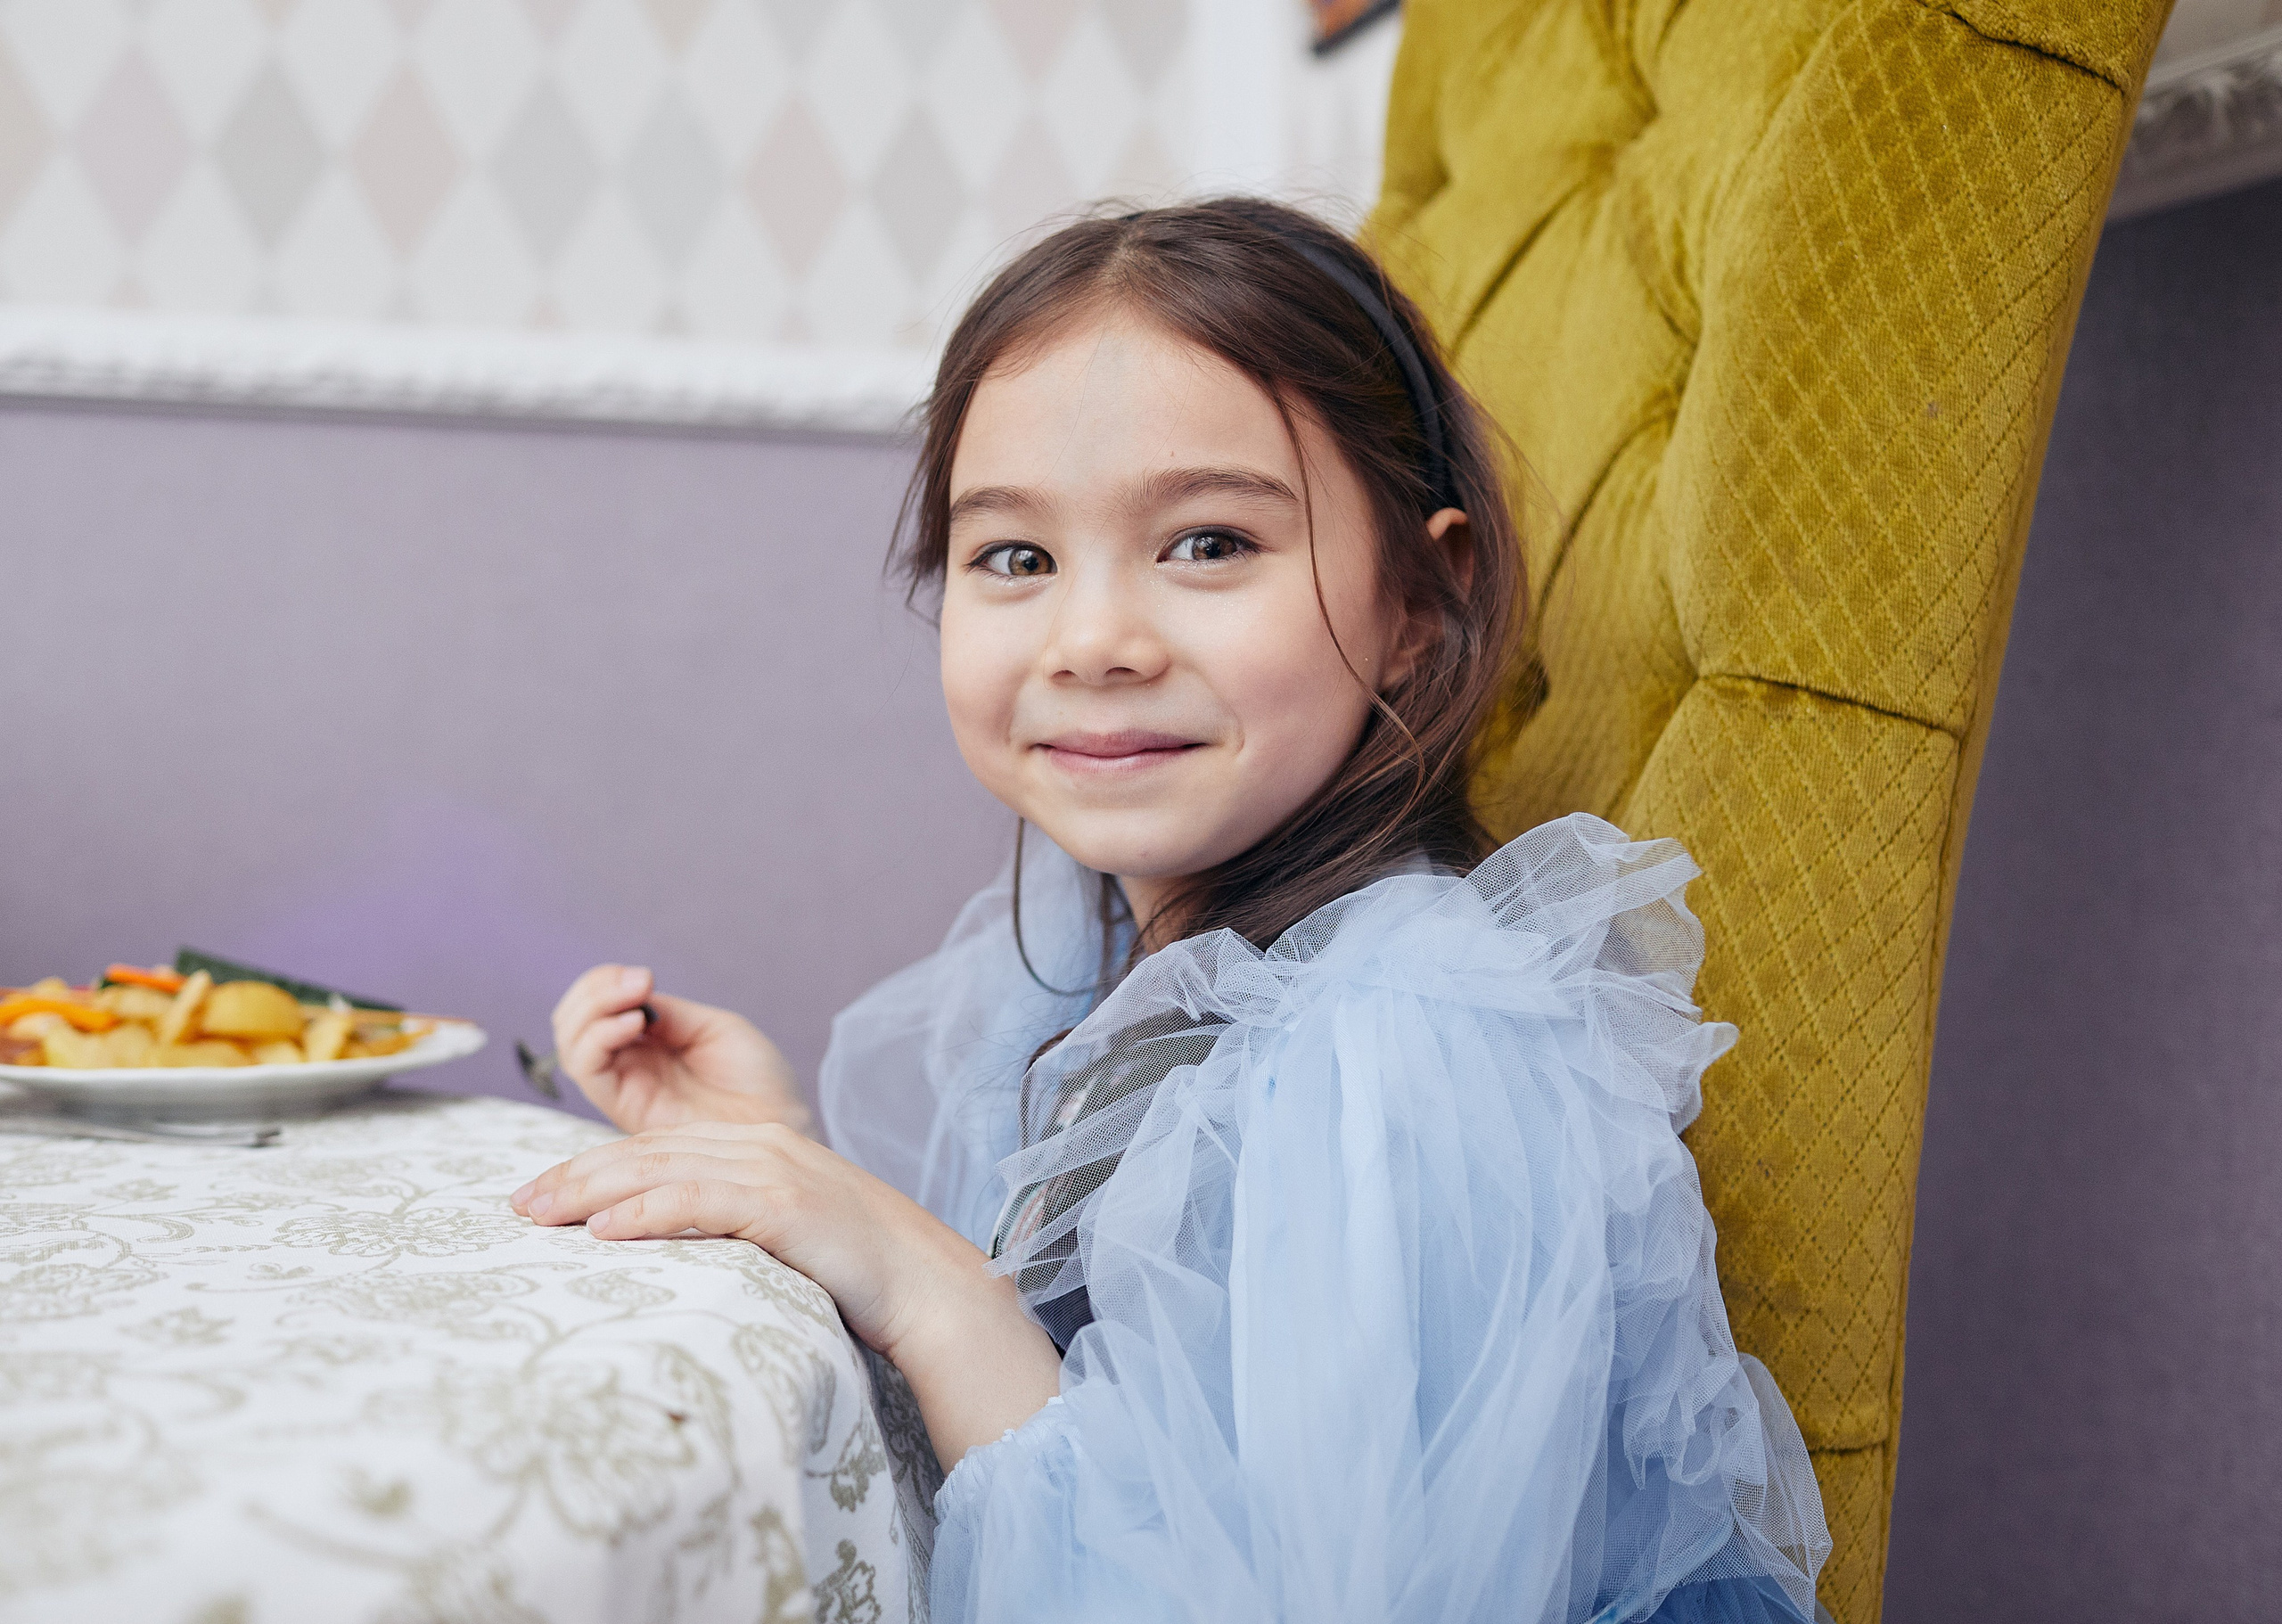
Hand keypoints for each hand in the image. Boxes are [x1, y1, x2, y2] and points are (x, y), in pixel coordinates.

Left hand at [511, 1123, 1062, 1468]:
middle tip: (515, 1204)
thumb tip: (657, 1247)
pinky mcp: (784, 1204)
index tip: (534, 1194)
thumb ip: (725, 1221)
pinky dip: (648, 1211)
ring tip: (539, 1214)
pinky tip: (606, 1230)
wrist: (921, 1281)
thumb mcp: (777, 1232)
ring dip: (592, 1190)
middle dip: (574, 1175)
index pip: (654, 1148)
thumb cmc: (849, 1269)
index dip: (589, 1167)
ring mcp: (772, 1170)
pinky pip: (701, 1201)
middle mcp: (757, 1145)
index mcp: (753, 1146)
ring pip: (662, 1169)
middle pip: (646, 1151)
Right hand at [550, 964, 808, 1136]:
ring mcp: (625, 1087)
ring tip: (635, 1004)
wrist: (780, 1119)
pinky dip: (599, 1039)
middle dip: (592, 993)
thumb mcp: (714, 1028)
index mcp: (649, 1041)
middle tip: (635, 982)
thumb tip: (633, 998)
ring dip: (592, 1012)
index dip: (605, 984)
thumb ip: (669, 1013)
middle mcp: (629, 1065)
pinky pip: (589, 1073)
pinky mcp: (625, 1111)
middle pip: (572, 1025)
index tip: (641, 976)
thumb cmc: (757, 1077)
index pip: (597, 1008)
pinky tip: (635, 1024)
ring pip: (572, 1048)